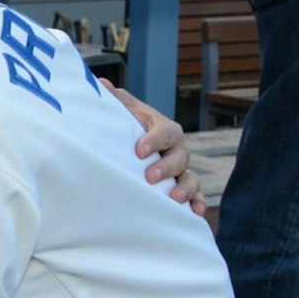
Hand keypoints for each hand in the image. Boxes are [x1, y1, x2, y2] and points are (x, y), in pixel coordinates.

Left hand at [100, 78, 206, 214]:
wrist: (133, 145)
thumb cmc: (128, 126)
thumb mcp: (122, 111)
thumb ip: (115, 100)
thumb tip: (101, 84)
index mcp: (162, 128)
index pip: (165, 131)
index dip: (154, 140)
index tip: (139, 150)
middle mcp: (176, 148)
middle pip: (180, 156)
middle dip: (166, 167)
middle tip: (150, 177)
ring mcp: (181, 168)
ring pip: (191, 177)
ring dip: (186, 188)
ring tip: (174, 198)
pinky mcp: (181, 186)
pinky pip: (195, 195)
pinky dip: (197, 203)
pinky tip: (194, 213)